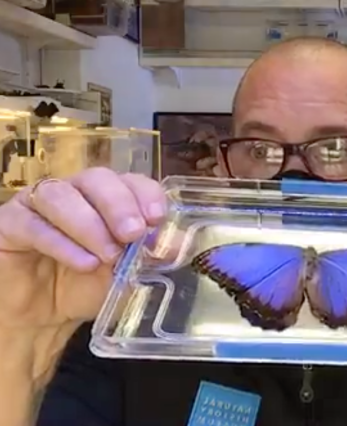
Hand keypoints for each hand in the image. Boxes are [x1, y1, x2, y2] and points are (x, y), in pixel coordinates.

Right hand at [0, 168, 164, 382]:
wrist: (43, 318)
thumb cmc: (86, 288)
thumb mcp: (127, 275)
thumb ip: (150, 258)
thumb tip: (179, 246)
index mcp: (107, 198)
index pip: (129, 180)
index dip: (145, 193)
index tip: (157, 218)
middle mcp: (74, 192)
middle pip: (97, 178)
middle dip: (119, 205)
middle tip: (133, 234)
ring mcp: (38, 204)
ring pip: (61, 196)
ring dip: (90, 225)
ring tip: (108, 257)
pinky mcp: (10, 223)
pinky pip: (34, 225)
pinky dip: (62, 244)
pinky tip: (83, 264)